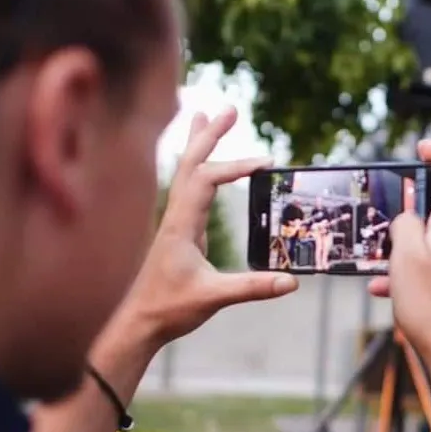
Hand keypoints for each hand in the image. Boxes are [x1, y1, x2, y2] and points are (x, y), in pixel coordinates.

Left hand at [120, 107, 298, 343]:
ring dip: (199, 143)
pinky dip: (199, 166)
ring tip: (208, 116)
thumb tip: (291, 281)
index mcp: (181, 224)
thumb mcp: (214, 298)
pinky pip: (189, 187)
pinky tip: (206, 166)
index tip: (265, 164)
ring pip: (185, 171)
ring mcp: (177, 221)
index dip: (235, 167)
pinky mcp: (181, 230)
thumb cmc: (169, 308)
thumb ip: (253, 287)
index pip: (206, 180)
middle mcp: (176, 215)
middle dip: (210, 134)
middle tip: (229, 109)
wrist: (139, 322)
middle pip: (190, 162)